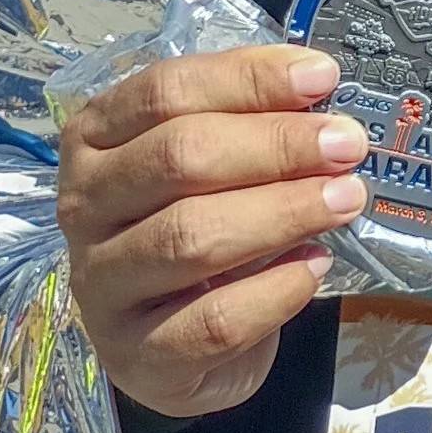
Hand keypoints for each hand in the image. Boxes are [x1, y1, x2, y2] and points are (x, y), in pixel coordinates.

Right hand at [57, 46, 369, 417]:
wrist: (176, 342)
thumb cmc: (198, 221)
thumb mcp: (216, 160)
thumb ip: (252, 119)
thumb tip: (319, 85)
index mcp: (96, 138)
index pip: (166, 91)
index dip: (249, 80)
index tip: (323, 78)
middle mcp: (84, 206)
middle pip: (178, 158)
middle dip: (276, 146)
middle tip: (347, 146)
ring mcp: (100, 285)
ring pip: (190, 237)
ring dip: (283, 212)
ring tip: (346, 200)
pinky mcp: (135, 354)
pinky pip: (212, 321)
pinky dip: (275, 291)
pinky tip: (316, 265)